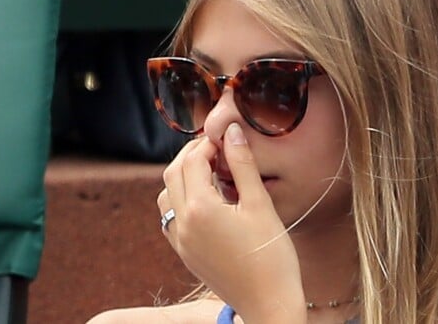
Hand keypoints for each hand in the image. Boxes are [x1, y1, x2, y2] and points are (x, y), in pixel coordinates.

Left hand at [157, 123, 305, 323]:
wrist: (269, 306)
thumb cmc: (272, 256)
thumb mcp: (260, 204)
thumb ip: (243, 164)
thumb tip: (232, 132)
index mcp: (200, 209)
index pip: (193, 160)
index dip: (208, 143)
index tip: (226, 138)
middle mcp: (183, 224)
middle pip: (173, 173)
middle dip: (192, 154)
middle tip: (217, 148)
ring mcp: (180, 241)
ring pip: (166, 193)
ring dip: (183, 174)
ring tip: (210, 169)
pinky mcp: (184, 253)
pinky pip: (170, 215)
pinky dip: (180, 196)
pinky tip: (205, 196)